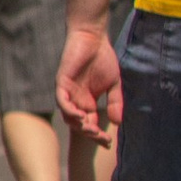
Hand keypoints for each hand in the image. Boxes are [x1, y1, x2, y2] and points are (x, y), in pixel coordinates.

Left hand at [56, 19, 121, 138]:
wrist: (93, 37)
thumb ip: (115, 103)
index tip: (109, 143)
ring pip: (68, 116)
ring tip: (91, 130)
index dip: (98, 136)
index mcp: (88, 102)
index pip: (91, 124)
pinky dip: (69, 110)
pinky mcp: (62, 82)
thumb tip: (118, 123)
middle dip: (90, 134)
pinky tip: (80, 116)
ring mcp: (68, 92)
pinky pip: (61, 101)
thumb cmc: (103, 58)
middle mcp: (76, 100)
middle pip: (79, 125)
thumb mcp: (113, 84)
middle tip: (102, 139)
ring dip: (79, 126)